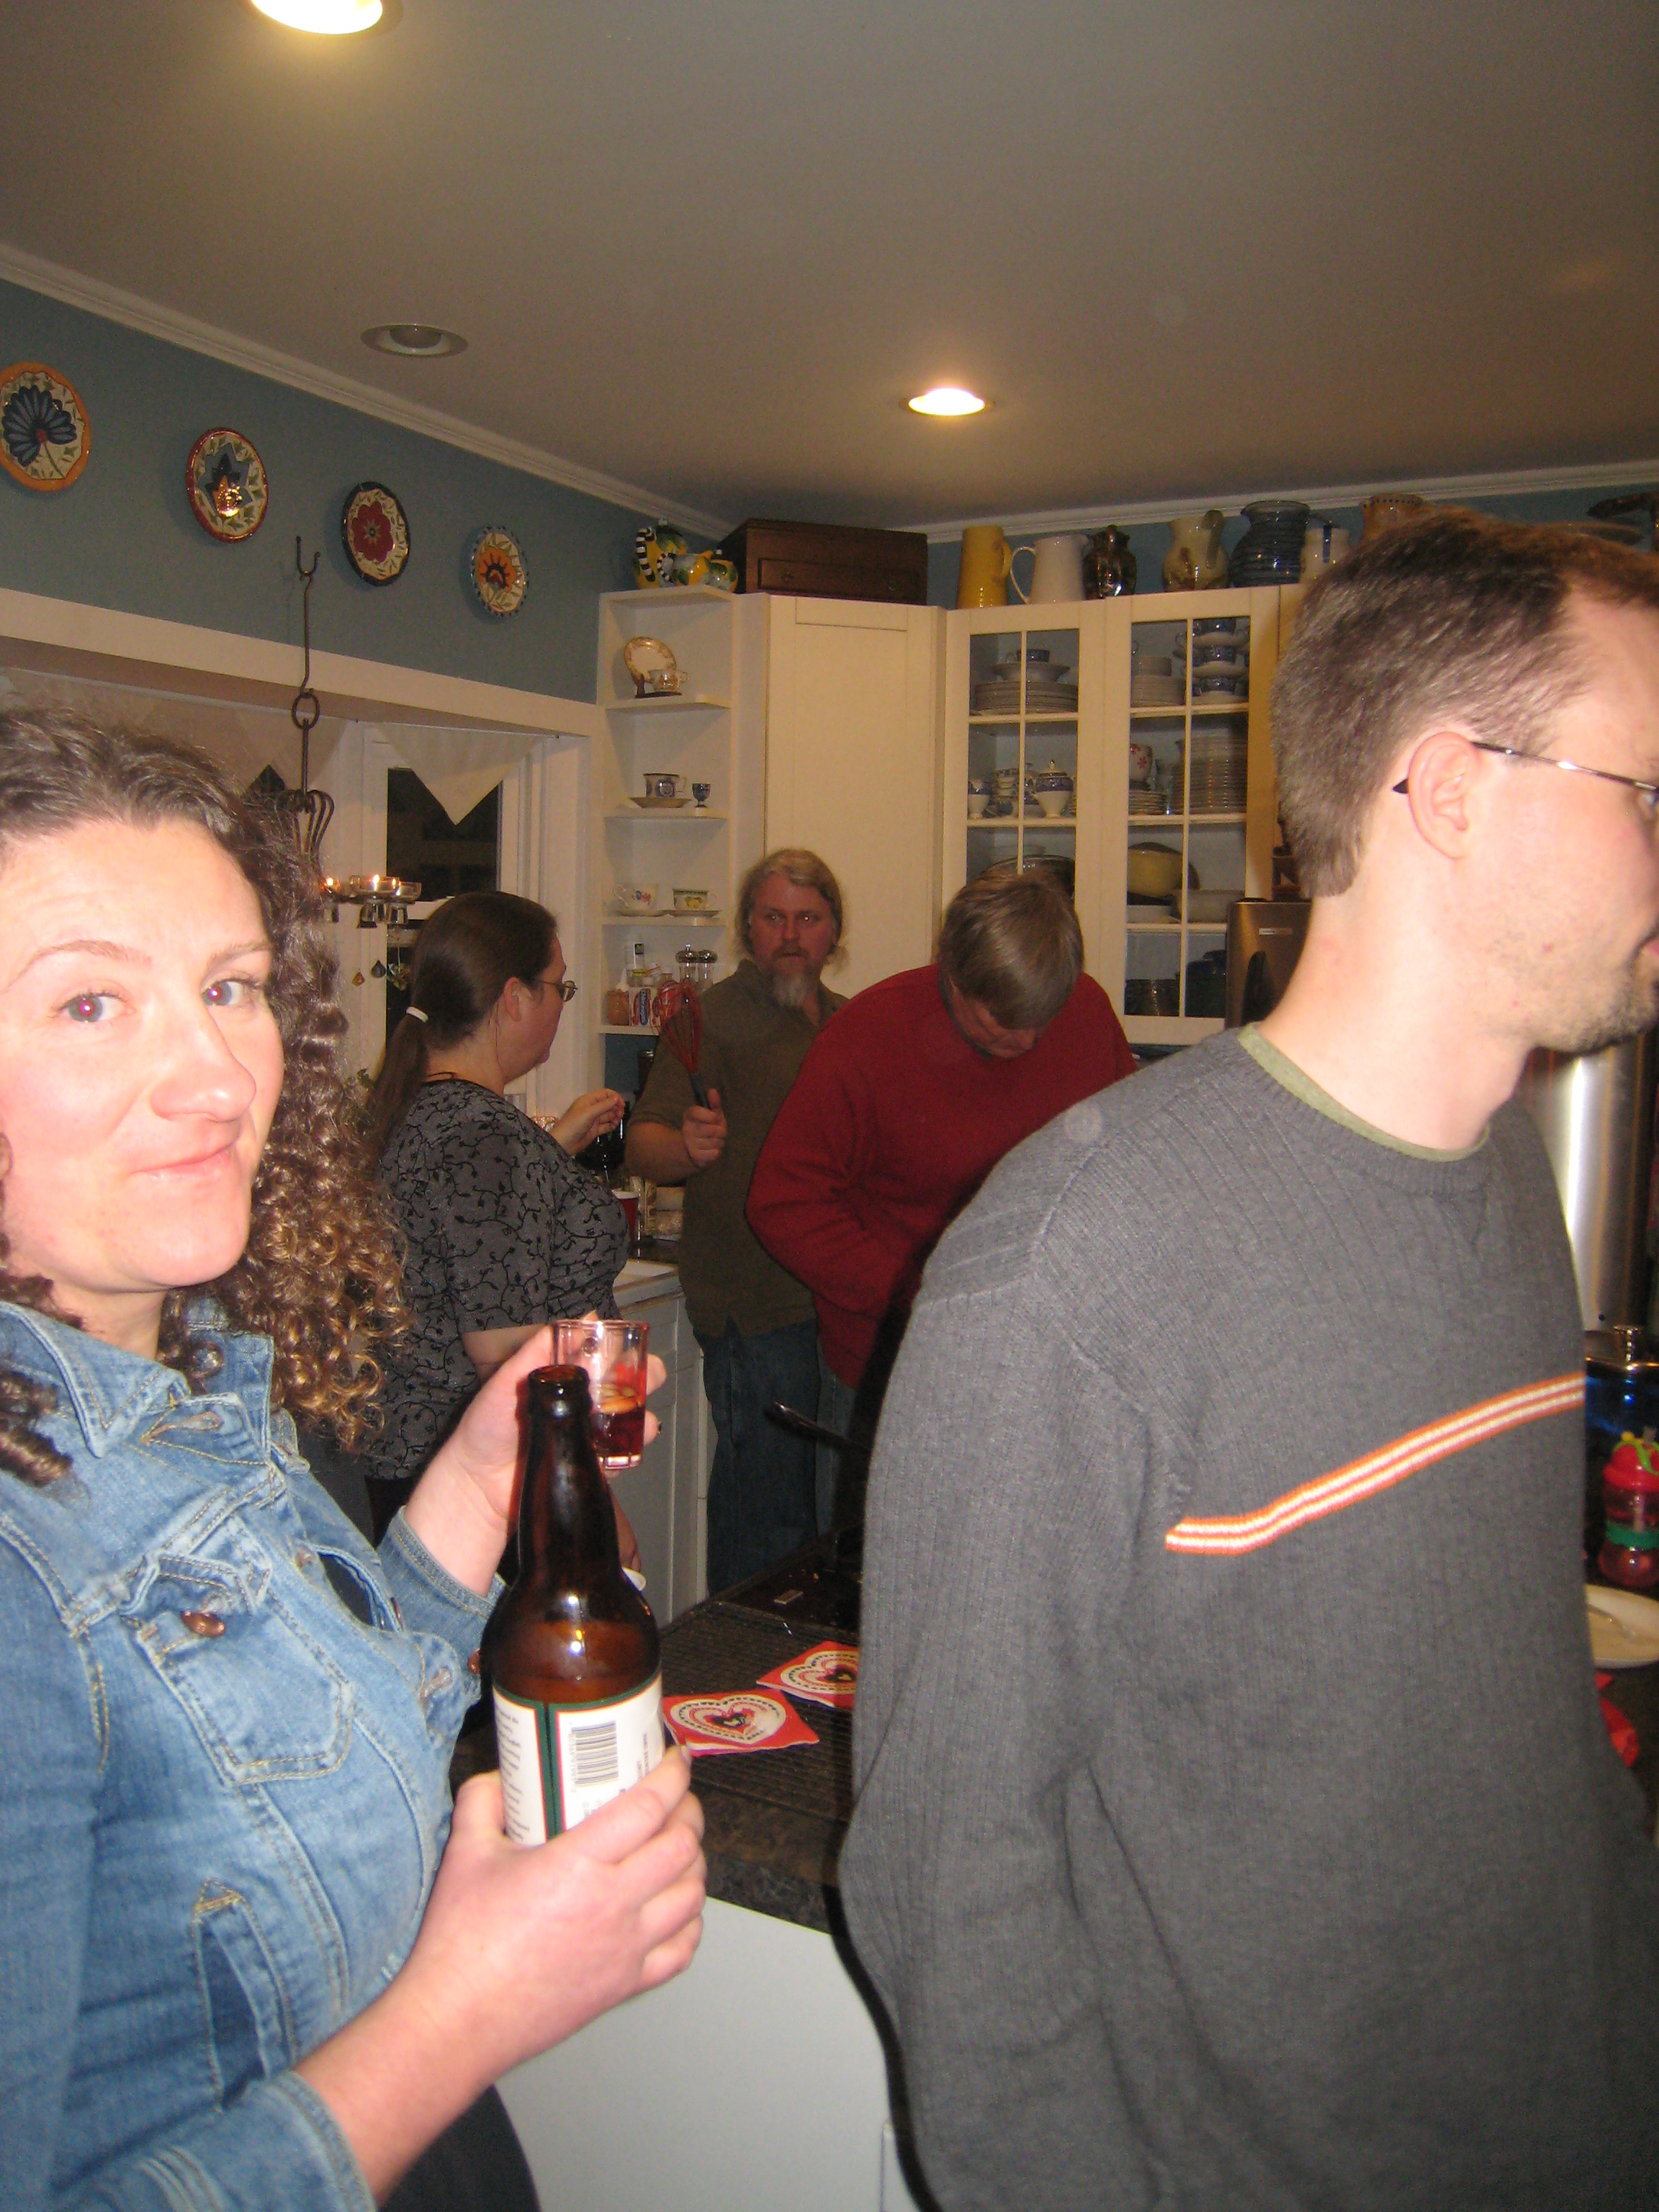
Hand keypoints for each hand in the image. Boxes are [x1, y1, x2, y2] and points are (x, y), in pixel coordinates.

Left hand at [409, 1326, 667, 1591]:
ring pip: (630, 1419)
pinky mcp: (591, 1464)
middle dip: (645, 1377)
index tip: (630, 1344)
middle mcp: (580, 1402)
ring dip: (644, 1414)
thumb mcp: (508, 1380)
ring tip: (644, 1417)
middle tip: (650, 1376)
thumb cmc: (486, 1427)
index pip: (600, 1354)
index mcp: (562, 1377)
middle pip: (625, 1384)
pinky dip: (633, 1449)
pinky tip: (634, 1444)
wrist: (477, 1483)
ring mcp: (588, 1434)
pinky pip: (621, 1456)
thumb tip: (582, 1318)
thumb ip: (539, 1350)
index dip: (621, 1347)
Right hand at [416, 1756, 704, 2078]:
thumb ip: (483, 1800)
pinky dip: (690, 1922)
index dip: (672, 1776)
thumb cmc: (460, 1943)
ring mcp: (624, 1950)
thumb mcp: (464, 1853)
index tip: (674, 1760)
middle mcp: (612, 1906)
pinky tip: (677, 1908)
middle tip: (678, 1798)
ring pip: (691, 1897)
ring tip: (679, 1848)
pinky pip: (682, 1951)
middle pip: (681, 1847)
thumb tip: (502, 1776)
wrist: (456, 2021)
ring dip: (694, 1864)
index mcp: (577, 1865)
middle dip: (689, 1813)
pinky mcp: (624, 1986)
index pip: (648, 1807)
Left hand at [551, 1088, 625, 1153]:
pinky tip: (613, 1126)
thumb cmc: (574, 1124)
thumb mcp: (589, 1113)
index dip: (615, 1097)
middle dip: (616, 1108)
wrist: (564, 1143)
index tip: (622, 1104)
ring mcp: (594, 1120)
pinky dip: (611, 1125)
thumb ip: (604, 1105)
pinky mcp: (595, 1130)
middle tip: (620, 1115)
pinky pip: (606, 1125)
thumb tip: (617, 1098)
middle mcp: (592, 1108)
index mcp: (589, 1101)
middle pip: (608, 1104)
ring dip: (615, 1117)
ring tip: (617, 1121)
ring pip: (608, 1115)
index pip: (605, 1094)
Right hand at [681, 1087, 726, 1169]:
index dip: (708, 1115)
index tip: (716, 1117)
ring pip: (714, 1142)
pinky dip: (717, 1152)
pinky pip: (712, 1154)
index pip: (696, 1112)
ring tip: (717, 1141)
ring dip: (720, 1142)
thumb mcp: (712, 1114)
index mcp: (690, 1116)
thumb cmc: (708, 1127)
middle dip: (721, 1131)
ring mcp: (690, 1143)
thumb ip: (714, 1103)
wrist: (697, 1149)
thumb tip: (712, 1090)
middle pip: (710, 1129)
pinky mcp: (695, 1156)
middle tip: (721, 1131)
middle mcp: (687, 1129)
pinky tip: (714, 1150)